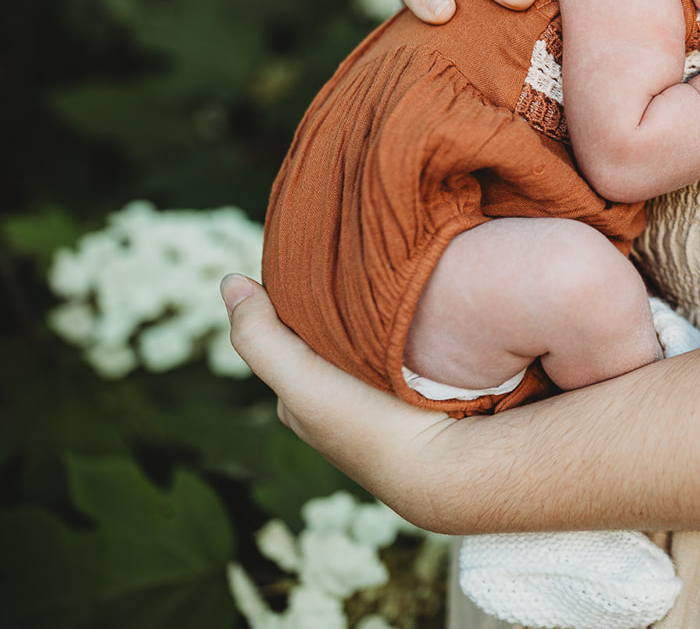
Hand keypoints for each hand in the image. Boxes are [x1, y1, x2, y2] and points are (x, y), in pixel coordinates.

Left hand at [221, 274, 463, 527]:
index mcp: (299, 401)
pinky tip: (414, 310)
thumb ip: (261, 338)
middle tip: (355, 266)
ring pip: (365, 339)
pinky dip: (401, 326)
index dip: (295, 297)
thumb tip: (229, 280)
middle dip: (335, 304)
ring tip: (386, 282)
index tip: (314, 264)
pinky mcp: (415, 390)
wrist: (444, 462)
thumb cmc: (367, 426)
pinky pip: (400, 346)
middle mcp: (333, 401)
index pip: (284, 334)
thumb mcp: (300, 382)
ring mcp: (376, 397)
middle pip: (325, 335)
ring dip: (372, 314)